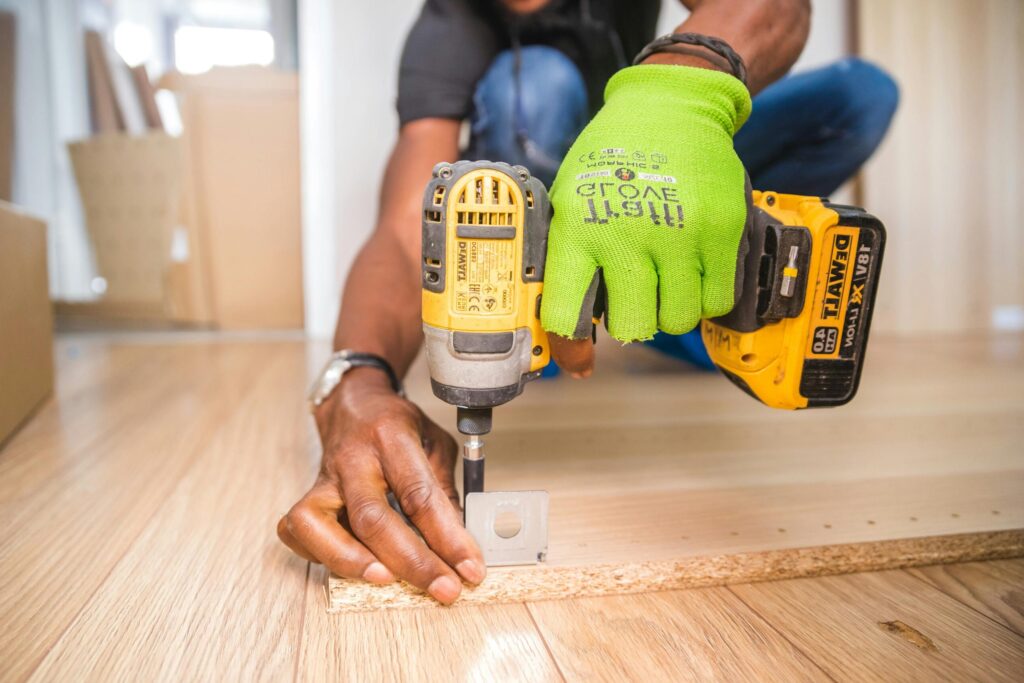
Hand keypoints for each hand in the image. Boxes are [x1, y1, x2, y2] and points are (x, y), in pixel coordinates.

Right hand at [277, 368, 484, 603]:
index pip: (419, 494)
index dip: (448, 538)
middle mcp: (353, 459)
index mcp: (391, 438)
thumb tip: (458, 544)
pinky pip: (298, 530)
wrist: (353, 403)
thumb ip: (444, 489)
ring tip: (386, 580)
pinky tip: (350, 564)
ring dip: (352, 561)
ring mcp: (324, 478)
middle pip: (372, 518)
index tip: (470, 569)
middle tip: (443, 589)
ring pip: (318, 525)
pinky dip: (319, 554)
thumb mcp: (435, 443)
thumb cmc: (397, 425)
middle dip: (411, 562)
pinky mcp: (308, 495)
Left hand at [540, 64, 751, 373]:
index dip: (571, 347)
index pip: (566, 313)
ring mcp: (680, 233)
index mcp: (578, 228)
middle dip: (631, 323)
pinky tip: (692, 270)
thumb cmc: (612, 160)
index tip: (578, 358)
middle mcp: (628, 233)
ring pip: (677, 320)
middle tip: (634, 300)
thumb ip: (568, 262)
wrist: (670, 108)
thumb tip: (567, 333)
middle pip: (632, 328)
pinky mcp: (722, 231)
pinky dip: (705, 297)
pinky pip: (717, 300)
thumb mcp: (570, 202)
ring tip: (664, 279)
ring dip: (669, 310)